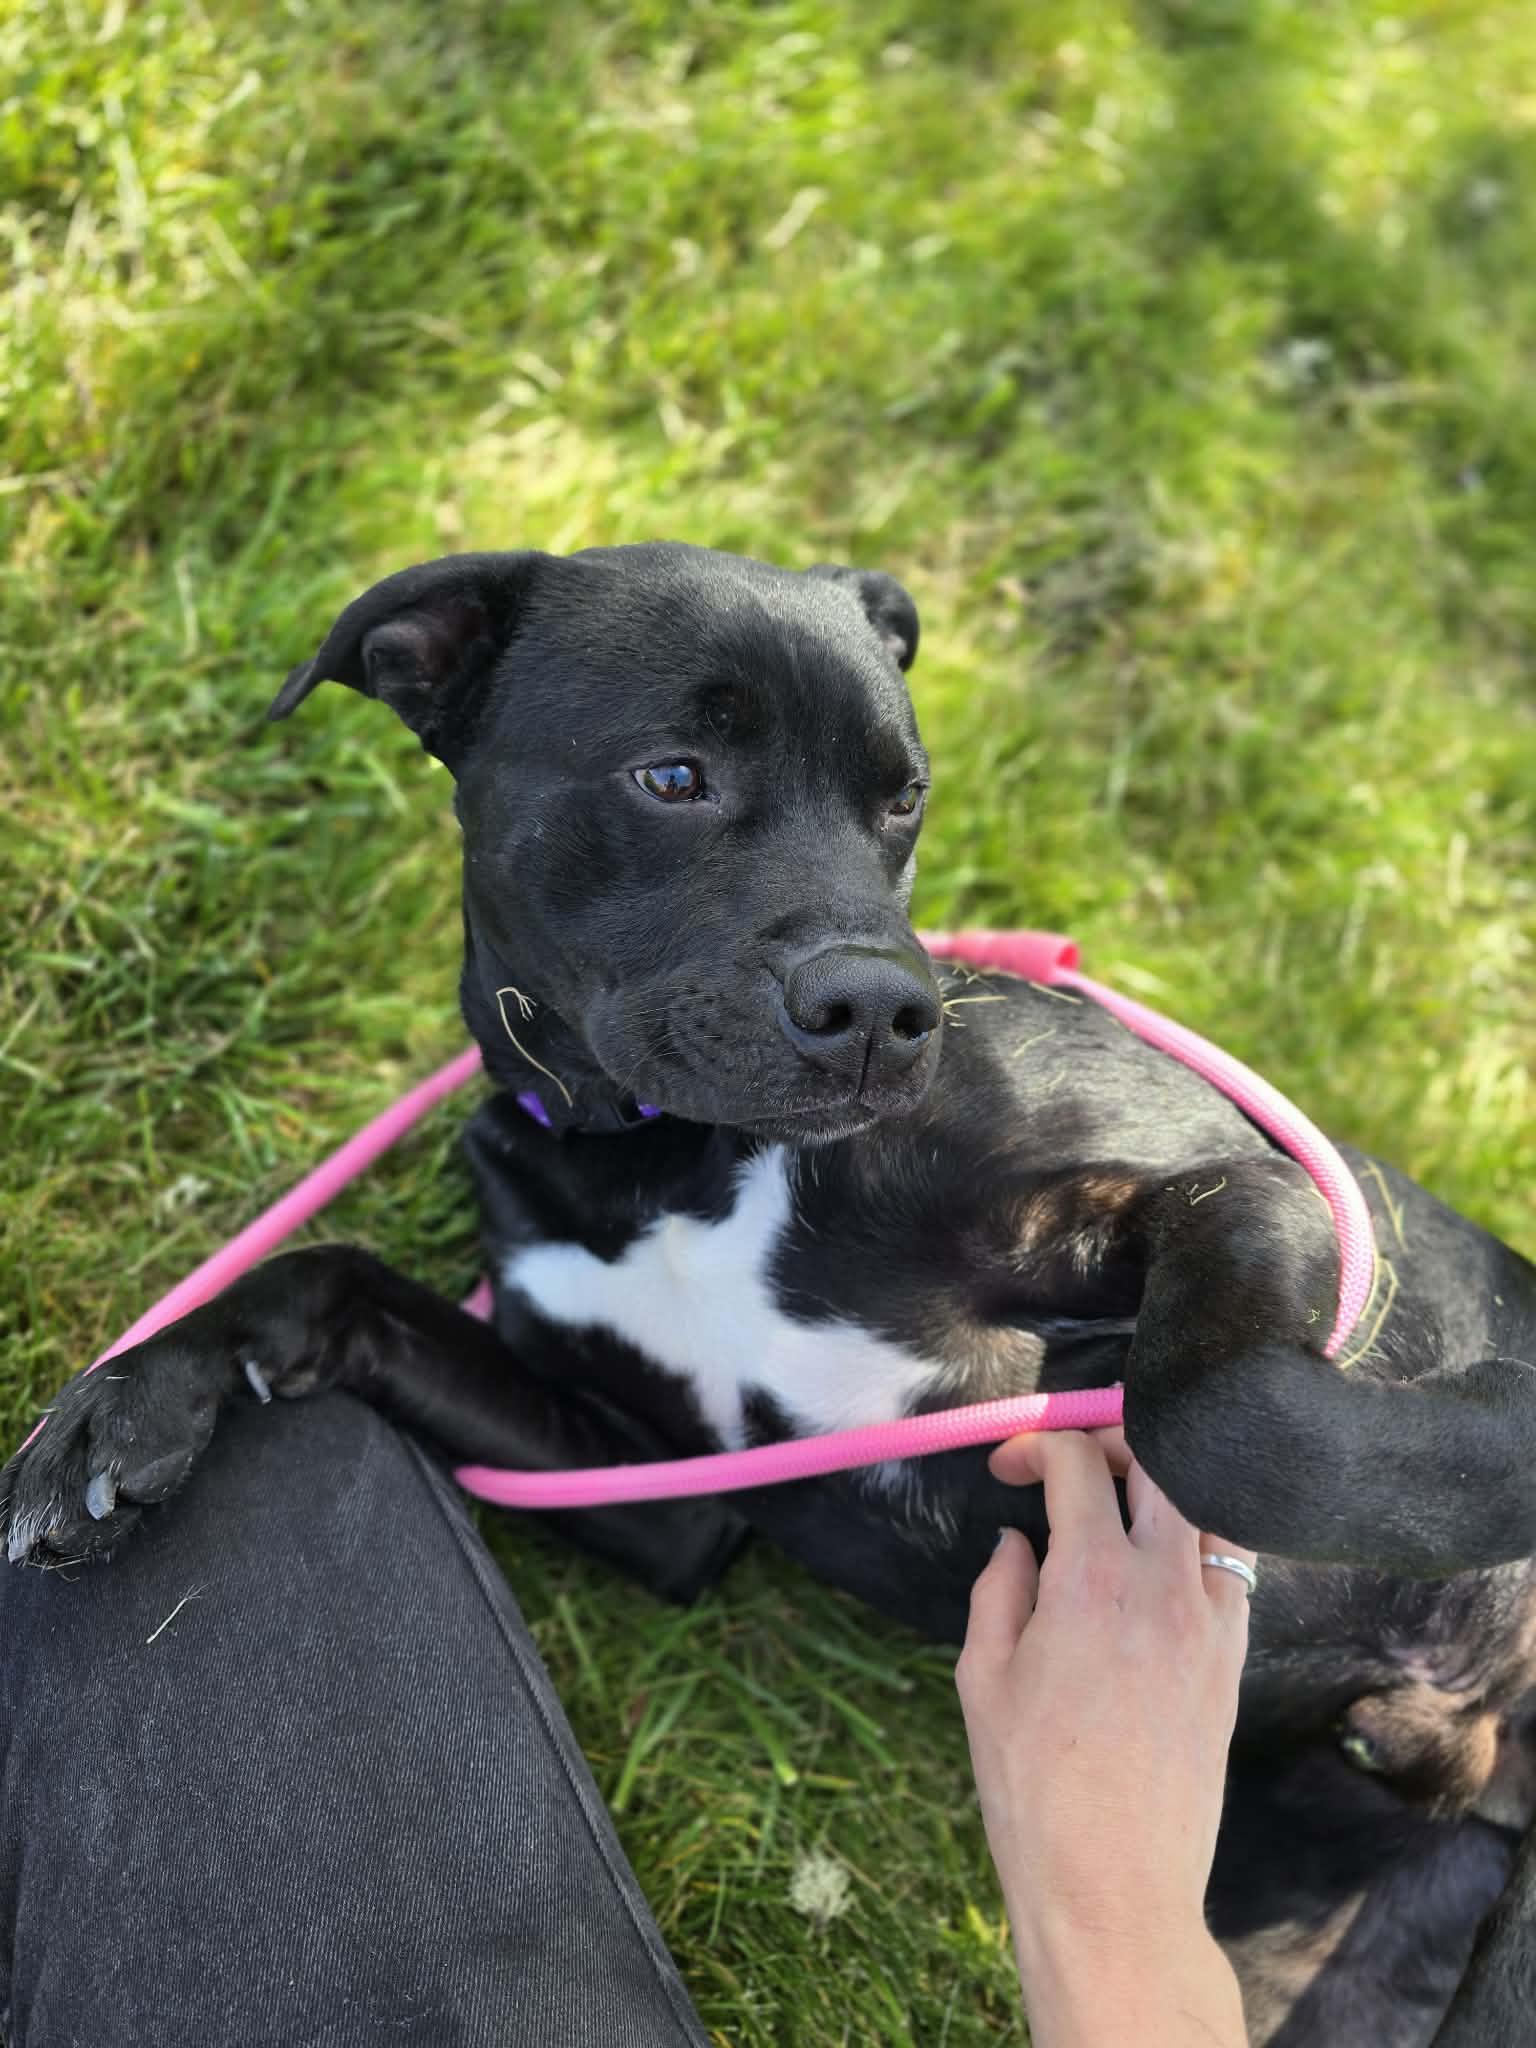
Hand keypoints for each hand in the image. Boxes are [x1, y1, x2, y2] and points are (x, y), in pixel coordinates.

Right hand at [955, 1428, 1252, 2046]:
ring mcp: (1211, 1619)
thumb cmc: (1033, 1790)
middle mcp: (1164, 1584)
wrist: (1115, 1885)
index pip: (1077, 1461)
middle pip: (1162, 1456)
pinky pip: (1230, 1567)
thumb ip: (999, 1591)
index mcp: (1092, 1579)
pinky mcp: (1233, 1658)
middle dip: (1114, 1438)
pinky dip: (1196, 1544)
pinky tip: (1157, 1569)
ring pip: (1207, 1504)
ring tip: (1120, 1508)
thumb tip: (1018, 1544)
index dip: (1035, 1445)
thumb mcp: (984, 1679)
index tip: (1008, 1468)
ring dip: (1163, 1487)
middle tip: (1075, 1463)